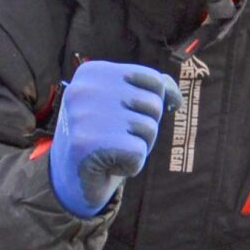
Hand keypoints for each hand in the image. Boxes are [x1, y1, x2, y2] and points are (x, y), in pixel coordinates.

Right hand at [49, 61, 178, 216]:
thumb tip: (176, 98)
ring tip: (113, 151)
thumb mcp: (126, 104)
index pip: (154, 80)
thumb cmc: (105, 136)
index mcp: (92, 71)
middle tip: (117, 138)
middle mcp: (85, 88)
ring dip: (139, 147)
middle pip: (153, 105)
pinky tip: (109, 166)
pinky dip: (131, 165)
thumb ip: (152, 91)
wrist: (73, 178)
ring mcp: (84, 115)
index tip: (127, 118)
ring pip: (149, 129)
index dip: (152, 106)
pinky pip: (138, 152)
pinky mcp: (88, 143)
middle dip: (145, 128)